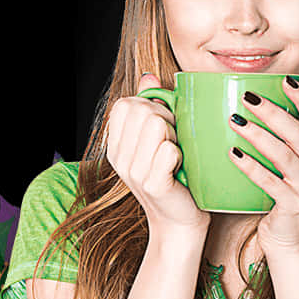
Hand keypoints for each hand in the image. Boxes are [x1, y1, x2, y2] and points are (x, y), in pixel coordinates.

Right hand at [106, 73, 209, 238]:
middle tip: (174, 145)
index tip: (162, 130)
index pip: (127, 104)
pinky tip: (180, 171)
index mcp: (116, 145)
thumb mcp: (157, 140)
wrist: (179, 223)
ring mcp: (133, 172)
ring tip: (177, 157)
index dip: (151, 108)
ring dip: (176, 137)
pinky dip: (181, 156)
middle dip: (167, 121)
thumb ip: (150, 107)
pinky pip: (169, 150)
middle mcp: (120, 158)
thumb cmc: (175, 179)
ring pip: (158, 125)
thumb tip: (148, 76)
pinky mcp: (151, 184)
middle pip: (145, 110)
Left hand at [228, 76, 298, 257]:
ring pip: (285, 154)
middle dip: (273, 111)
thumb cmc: (278, 200)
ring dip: (259, 134)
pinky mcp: (293, 205)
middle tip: (247, 96)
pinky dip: (251, 167)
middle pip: (298, 131)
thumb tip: (246, 111)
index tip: (285, 79)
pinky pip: (271, 182)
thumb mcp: (284, 169)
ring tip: (235, 120)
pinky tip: (233, 154)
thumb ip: (276, 143)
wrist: (287, 242)